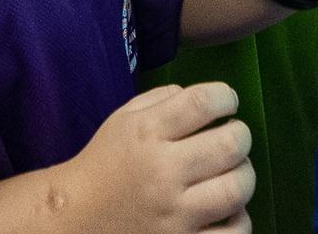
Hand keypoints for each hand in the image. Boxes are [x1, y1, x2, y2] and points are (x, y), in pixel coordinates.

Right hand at [59, 82, 254, 233]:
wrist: (74, 218)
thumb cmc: (104, 164)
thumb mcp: (123, 119)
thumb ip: (163, 100)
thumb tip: (207, 101)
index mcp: (146, 133)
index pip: (203, 102)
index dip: (225, 96)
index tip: (227, 102)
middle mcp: (162, 171)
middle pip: (230, 144)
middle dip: (241, 135)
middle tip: (233, 138)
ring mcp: (175, 214)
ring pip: (237, 189)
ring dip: (244, 174)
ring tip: (233, 172)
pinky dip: (239, 220)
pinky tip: (228, 210)